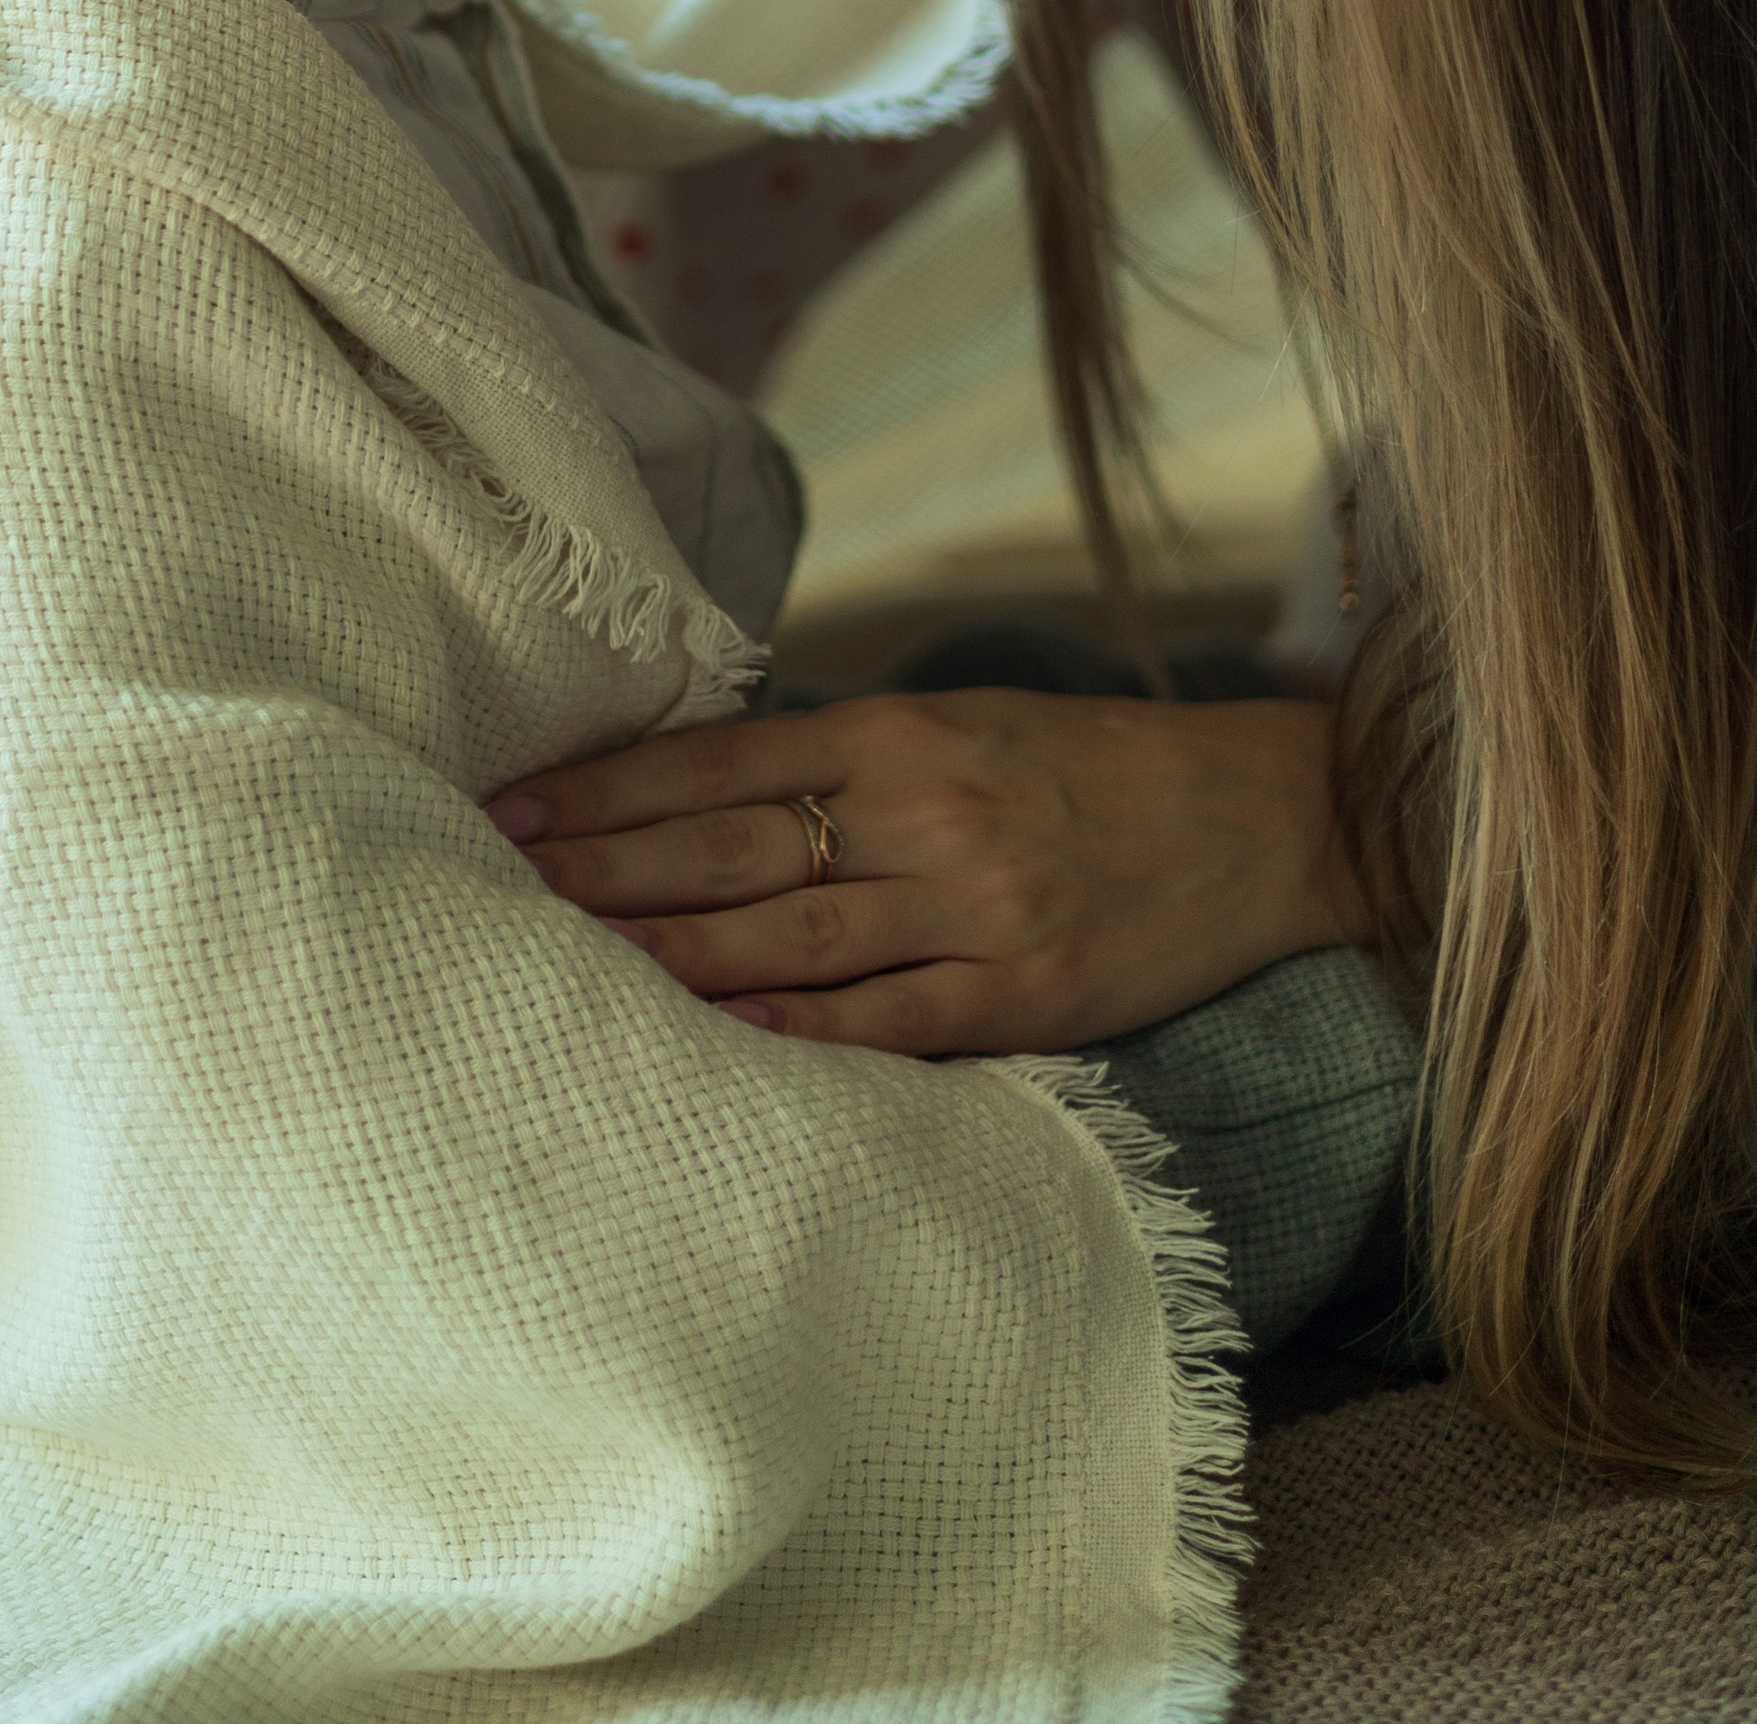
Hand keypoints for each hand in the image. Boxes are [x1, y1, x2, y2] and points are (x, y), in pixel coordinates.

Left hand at [484, 686, 1366, 1055]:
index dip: (610, 789)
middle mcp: (930, 812)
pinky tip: (717, 1032)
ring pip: (791, 936)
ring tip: (569, 961)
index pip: (721, 762)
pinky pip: (890, 1021)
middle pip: (733, 848)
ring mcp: (977, 909)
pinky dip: (799, 1029)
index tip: (514, 811)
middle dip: (607, 871)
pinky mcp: (1025, 996)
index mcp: (904, 733)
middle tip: (498, 892)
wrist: (1258, 818)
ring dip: (670, 952)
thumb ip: (843, 758)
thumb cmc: (1086, 766)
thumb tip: (695, 788)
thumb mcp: (963, 724)